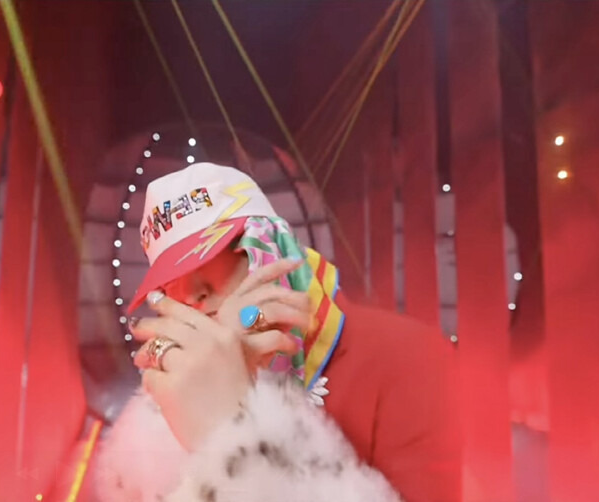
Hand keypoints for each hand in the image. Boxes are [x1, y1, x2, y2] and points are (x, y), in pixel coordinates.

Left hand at [131, 293, 252, 450]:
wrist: (238, 436)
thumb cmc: (236, 400)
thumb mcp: (235, 360)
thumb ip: (211, 342)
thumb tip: (173, 330)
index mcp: (225, 335)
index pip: (189, 313)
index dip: (167, 305)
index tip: (154, 299)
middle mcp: (207, 344)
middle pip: (167, 325)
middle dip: (148, 325)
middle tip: (136, 327)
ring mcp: (188, 364)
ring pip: (156, 350)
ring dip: (147, 357)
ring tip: (143, 362)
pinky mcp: (170, 386)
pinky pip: (150, 377)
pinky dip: (152, 384)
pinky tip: (163, 393)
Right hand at [216, 258, 312, 367]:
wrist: (212, 382)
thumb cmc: (232, 355)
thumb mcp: (248, 329)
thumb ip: (267, 317)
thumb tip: (294, 311)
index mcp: (232, 302)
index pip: (256, 278)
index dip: (277, 267)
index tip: (298, 261)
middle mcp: (233, 309)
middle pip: (269, 292)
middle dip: (294, 297)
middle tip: (309, 308)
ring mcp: (236, 327)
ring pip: (273, 309)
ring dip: (296, 316)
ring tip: (307, 326)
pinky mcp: (244, 347)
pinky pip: (274, 337)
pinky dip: (288, 341)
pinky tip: (293, 348)